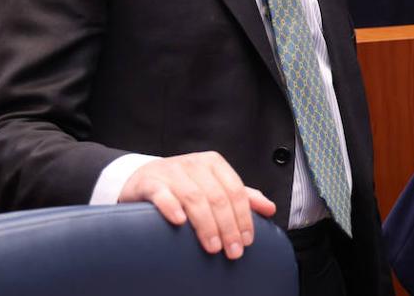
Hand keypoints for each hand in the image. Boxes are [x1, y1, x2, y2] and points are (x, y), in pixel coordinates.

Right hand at [119, 151, 276, 258]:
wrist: (144, 179)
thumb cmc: (184, 185)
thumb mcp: (214, 186)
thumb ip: (242, 197)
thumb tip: (269, 208)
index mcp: (214, 163)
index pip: (235, 190)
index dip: (243, 217)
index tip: (246, 241)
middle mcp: (194, 164)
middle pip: (217, 197)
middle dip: (227, 227)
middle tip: (231, 250)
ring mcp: (171, 171)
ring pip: (194, 198)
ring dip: (205, 224)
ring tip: (213, 246)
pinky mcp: (151, 182)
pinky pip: (162, 194)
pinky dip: (172, 207)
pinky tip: (180, 222)